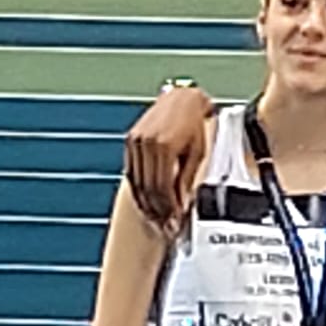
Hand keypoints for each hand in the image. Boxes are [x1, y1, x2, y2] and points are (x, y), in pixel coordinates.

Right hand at [123, 88, 209, 227]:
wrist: (182, 99)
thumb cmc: (194, 124)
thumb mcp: (196, 153)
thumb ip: (186, 180)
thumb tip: (180, 205)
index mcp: (164, 145)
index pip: (162, 187)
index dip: (168, 209)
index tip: (174, 222)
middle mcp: (146, 143)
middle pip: (148, 188)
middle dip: (157, 211)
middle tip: (166, 227)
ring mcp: (134, 141)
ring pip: (137, 183)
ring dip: (146, 204)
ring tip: (156, 220)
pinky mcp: (130, 141)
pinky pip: (131, 173)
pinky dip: (138, 190)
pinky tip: (146, 201)